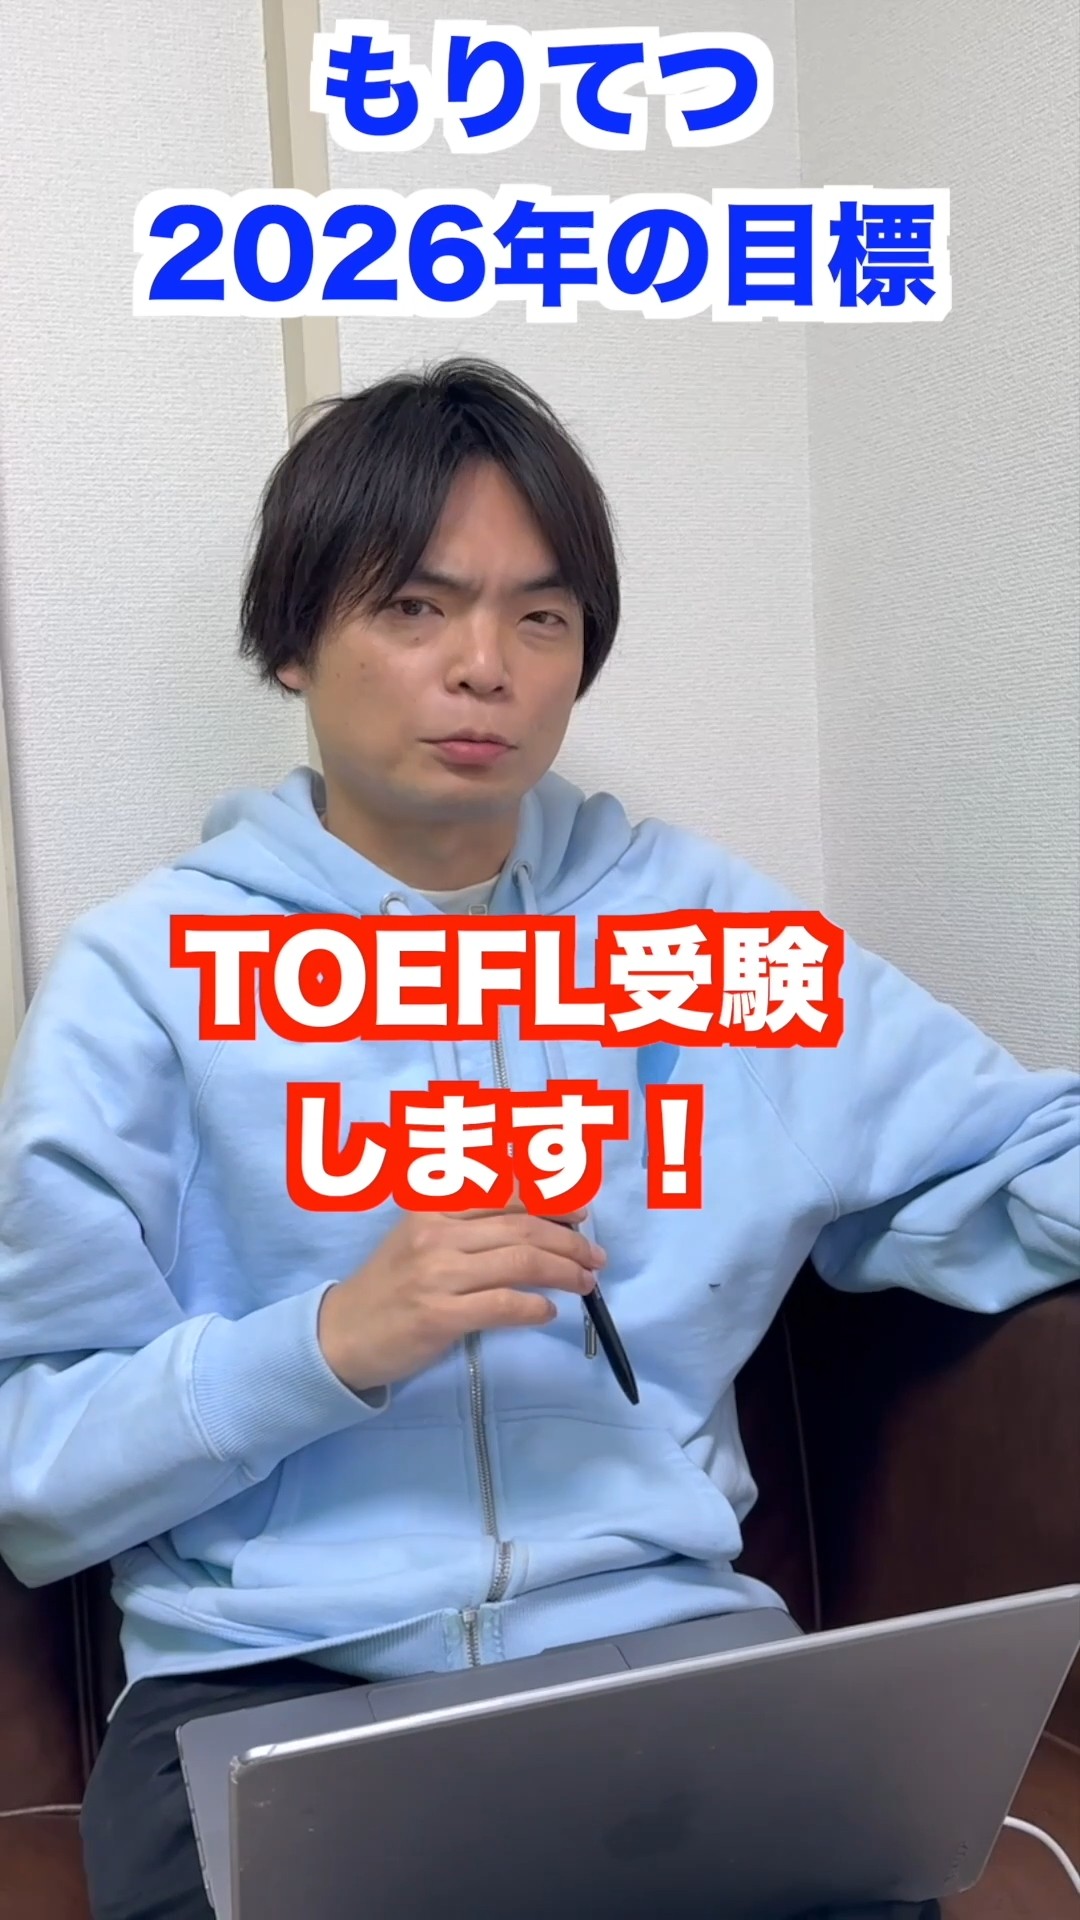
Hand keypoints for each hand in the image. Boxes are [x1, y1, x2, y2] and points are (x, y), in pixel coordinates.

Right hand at [317, 1196, 605, 1393]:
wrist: (341, 1335)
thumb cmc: (388, 1287)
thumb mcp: (419, 1237)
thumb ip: (466, 1222)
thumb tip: (532, 1221)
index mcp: (434, 1209)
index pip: (506, 1195)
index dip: (552, 1201)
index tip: (582, 1213)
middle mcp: (437, 1234)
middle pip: (523, 1227)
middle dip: (569, 1241)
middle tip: (596, 1257)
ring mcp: (438, 1274)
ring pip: (521, 1262)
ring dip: (564, 1272)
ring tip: (585, 1284)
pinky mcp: (440, 1315)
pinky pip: (503, 1305)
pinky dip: (534, 1308)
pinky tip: (548, 1312)